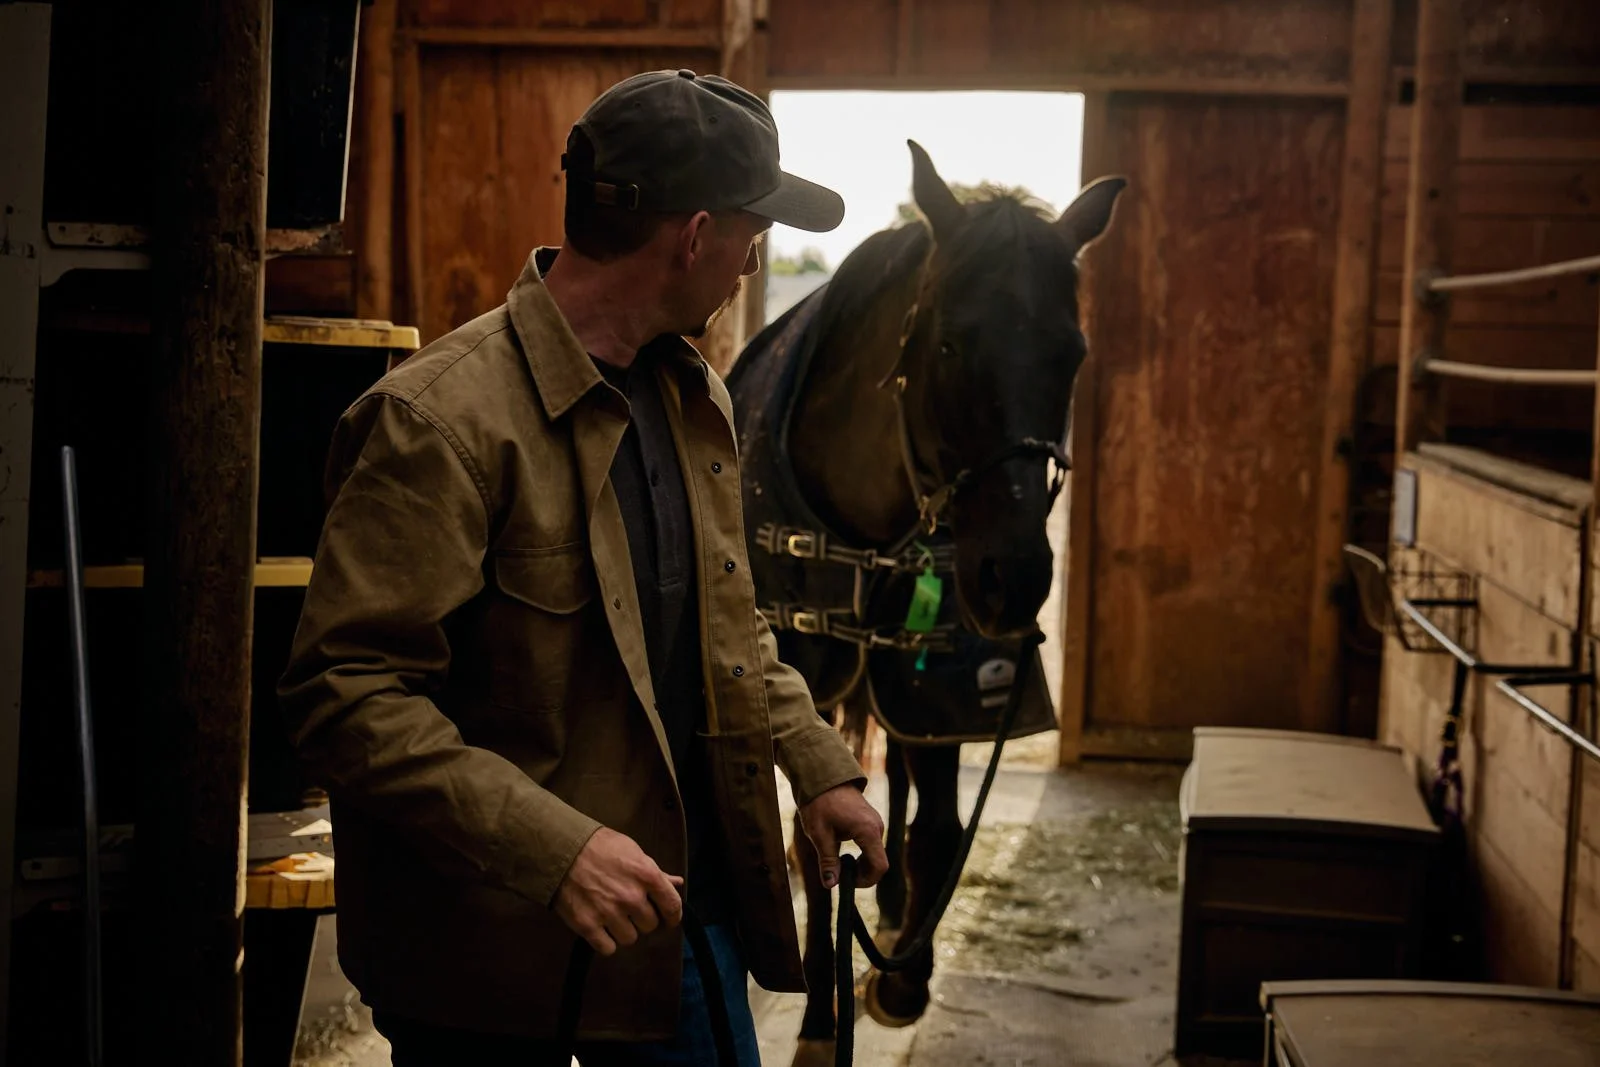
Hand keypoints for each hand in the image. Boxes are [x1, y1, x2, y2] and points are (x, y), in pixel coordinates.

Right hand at [553, 828, 682, 955]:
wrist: (561, 849)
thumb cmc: (600, 847)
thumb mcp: (632, 851)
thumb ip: (655, 871)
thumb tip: (677, 883)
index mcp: (647, 875)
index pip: (672, 906)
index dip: (673, 916)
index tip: (669, 920)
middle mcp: (631, 897)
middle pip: (650, 925)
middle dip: (642, 919)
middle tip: (629, 909)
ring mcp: (609, 913)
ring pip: (630, 939)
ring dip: (624, 931)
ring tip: (612, 916)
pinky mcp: (587, 926)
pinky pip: (608, 948)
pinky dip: (606, 941)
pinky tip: (600, 928)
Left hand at [799, 784, 887, 889]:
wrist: (823, 776)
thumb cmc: (819, 803)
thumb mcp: (819, 834)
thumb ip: (827, 861)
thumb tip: (831, 885)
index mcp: (867, 831)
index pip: (879, 866)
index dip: (866, 881)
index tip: (847, 882)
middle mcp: (877, 827)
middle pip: (878, 862)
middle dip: (860, 873)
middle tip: (837, 870)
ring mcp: (875, 822)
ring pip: (874, 853)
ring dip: (859, 862)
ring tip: (836, 857)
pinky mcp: (871, 820)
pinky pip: (870, 843)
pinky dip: (860, 852)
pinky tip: (840, 846)